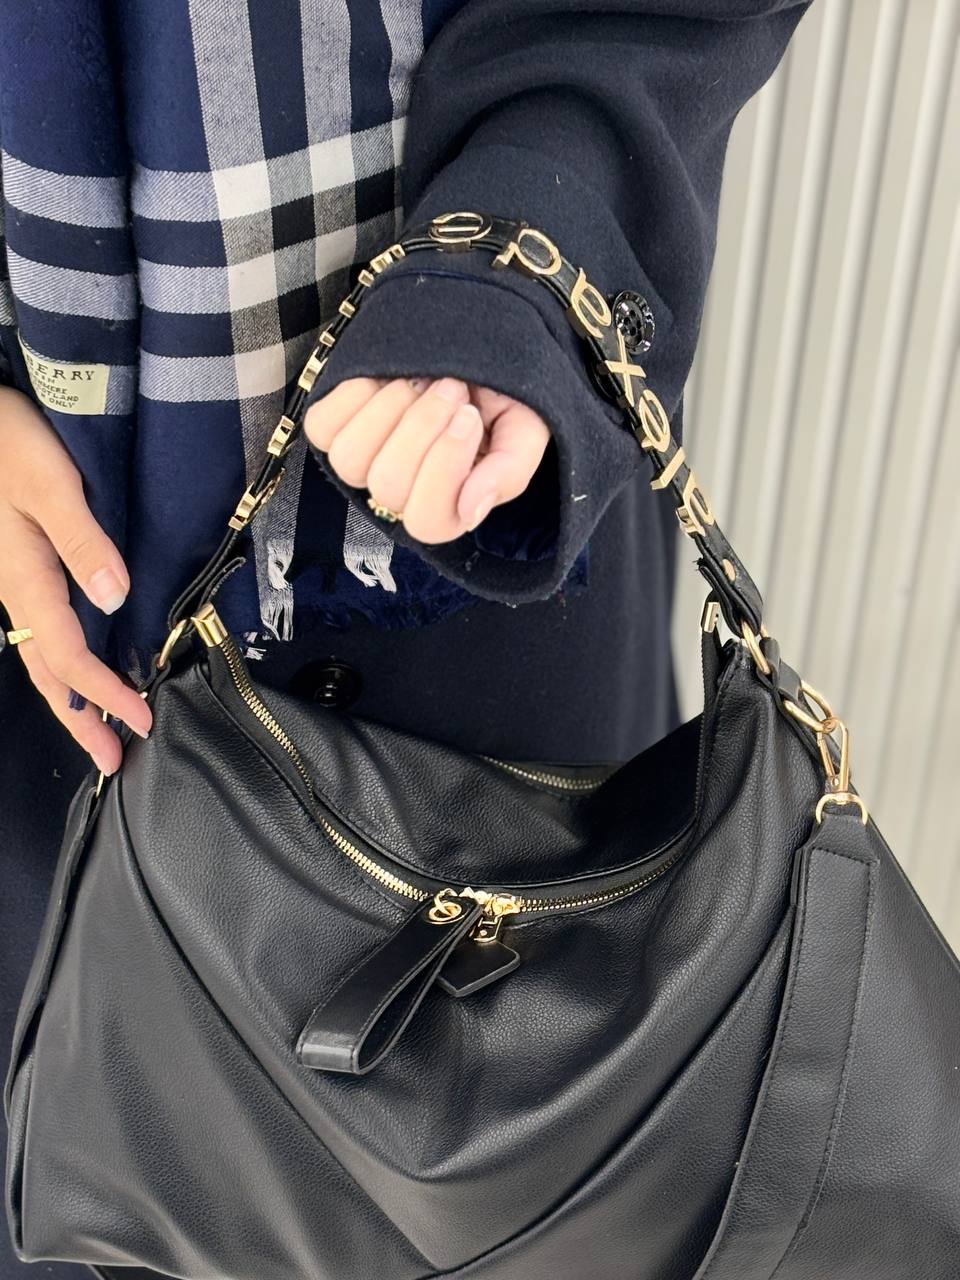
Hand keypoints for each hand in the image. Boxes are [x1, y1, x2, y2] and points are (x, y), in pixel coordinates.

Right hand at [0, 387, 151, 774]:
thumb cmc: (10, 441)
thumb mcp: (52, 485)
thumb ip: (84, 542)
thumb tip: (114, 599)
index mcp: (25, 579)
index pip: (69, 657)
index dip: (105, 695)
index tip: (142, 721)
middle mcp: (17, 591)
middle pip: (50, 673)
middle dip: (82, 721)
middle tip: (112, 761)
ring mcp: (16, 583)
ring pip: (43, 657)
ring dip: (72, 699)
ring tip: (99, 732)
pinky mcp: (21, 569)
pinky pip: (42, 632)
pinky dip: (64, 665)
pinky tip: (81, 671)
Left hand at [304, 376, 550, 542]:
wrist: (476, 344)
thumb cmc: (504, 395)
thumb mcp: (526, 430)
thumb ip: (507, 473)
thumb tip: (470, 510)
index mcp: (449, 506)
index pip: (428, 522)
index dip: (445, 468)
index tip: (470, 417)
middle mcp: (400, 492)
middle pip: (389, 485)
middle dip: (423, 426)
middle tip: (454, 387)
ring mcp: (364, 461)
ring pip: (351, 459)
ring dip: (390, 409)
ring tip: (420, 379)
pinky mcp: (335, 427)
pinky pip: (322, 427)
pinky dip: (353, 396)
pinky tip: (384, 377)